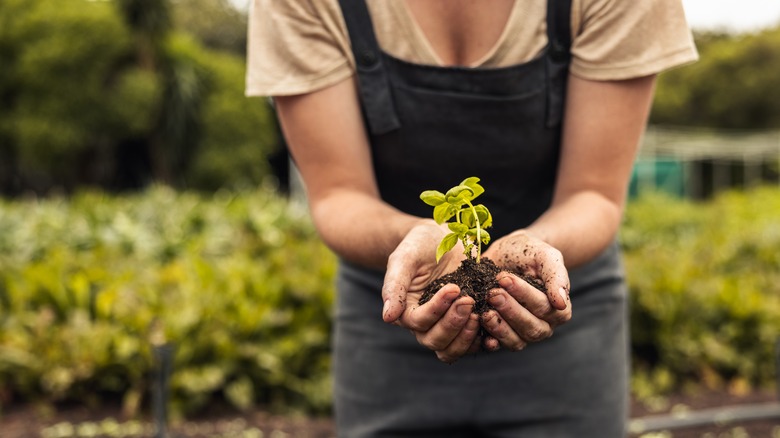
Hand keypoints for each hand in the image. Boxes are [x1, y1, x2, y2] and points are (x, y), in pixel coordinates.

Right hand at [381, 220, 481, 362]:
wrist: (441, 238)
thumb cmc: (419, 245)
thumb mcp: (404, 258)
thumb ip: (394, 285)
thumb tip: (388, 317)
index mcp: (406, 311)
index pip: (419, 322)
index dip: (436, 309)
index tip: (453, 288)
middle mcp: (425, 324)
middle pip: (435, 341)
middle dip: (453, 324)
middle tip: (468, 300)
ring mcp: (447, 326)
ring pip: (452, 349)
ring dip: (467, 336)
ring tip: (480, 313)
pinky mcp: (466, 323)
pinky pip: (473, 343)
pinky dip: (483, 339)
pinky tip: (493, 322)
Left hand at [479, 230, 571, 350]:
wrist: (507, 254)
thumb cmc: (529, 253)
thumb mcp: (545, 256)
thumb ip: (556, 276)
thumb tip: (561, 303)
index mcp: (558, 309)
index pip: (544, 307)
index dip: (524, 295)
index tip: (505, 279)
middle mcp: (543, 325)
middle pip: (531, 328)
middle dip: (510, 310)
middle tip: (492, 293)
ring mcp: (522, 333)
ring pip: (516, 340)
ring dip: (499, 327)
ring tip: (484, 310)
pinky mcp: (502, 336)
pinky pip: (498, 345)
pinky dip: (488, 339)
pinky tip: (479, 328)